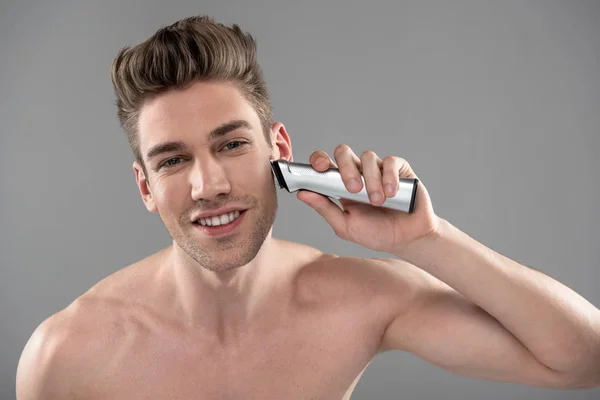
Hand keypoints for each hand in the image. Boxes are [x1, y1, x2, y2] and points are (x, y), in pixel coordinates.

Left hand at [296, 144, 440, 254]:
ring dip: (370, 180)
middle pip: (343, 152)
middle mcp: (357, 172)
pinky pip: (390, 162)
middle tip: (353, 190)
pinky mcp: (398, 169)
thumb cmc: (374, 232)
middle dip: (346, 168)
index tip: (318, 168)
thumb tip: (302, 193)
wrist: (406, 239)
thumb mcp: (345, 226)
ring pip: (367, 157)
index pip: (324, 163)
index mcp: (339, 184)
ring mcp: (377, 169)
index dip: (319, 160)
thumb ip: (325, 208)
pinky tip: (392, 194)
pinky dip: (389, 177)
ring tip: (377, 202)